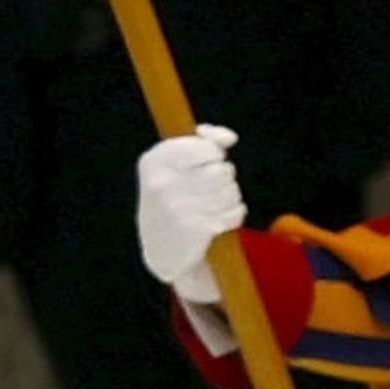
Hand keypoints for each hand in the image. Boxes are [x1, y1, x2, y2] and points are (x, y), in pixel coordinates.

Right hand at [136, 124, 245, 302]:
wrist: (163, 250)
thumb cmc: (176, 199)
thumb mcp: (178, 165)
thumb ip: (205, 141)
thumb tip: (229, 138)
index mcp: (154, 161)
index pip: (207, 147)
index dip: (214, 156)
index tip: (204, 165)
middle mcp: (161, 183)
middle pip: (224, 171)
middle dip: (224, 180)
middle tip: (207, 192)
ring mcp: (177, 207)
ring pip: (232, 191)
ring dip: (230, 199)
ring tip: (211, 207)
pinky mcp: (196, 229)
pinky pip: (235, 212)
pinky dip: (233, 217)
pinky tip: (216, 223)